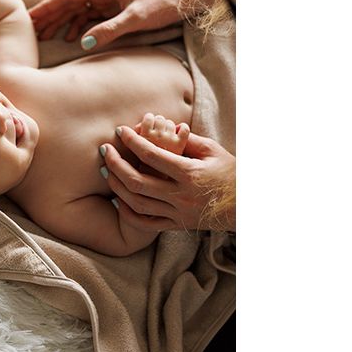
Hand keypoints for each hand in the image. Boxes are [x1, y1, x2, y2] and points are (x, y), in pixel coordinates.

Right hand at [29, 0, 186, 49]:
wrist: (182, 0)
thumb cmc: (161, 4)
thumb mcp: (135, 19)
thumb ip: (109, 30)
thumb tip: (82, 43)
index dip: (47, 7)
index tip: (30, 17)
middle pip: (68, 2)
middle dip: (49, 15)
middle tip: (30, 29)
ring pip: (76, 10)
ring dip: (60, 22)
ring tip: (43, 36)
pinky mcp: (113, 7)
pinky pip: (89, 16)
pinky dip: (78, 27)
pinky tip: (71, 38)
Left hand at [101, 126, 235, 231]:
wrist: (247, 206)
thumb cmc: (230, 172)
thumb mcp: (212, 150)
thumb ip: (186, 139)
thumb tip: (164, 125)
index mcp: (189, 173)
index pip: (152, 155)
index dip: (133, 141)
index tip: (120, 131)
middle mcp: (181, 195)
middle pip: (137, 181)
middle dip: (116, 164)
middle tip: (105, 150)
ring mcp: (178, 213)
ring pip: (137, 203)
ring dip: (117, 186)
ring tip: (107, 171)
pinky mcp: (177, 225)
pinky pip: (146, 223)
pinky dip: (128, 213)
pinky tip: (118, 200)